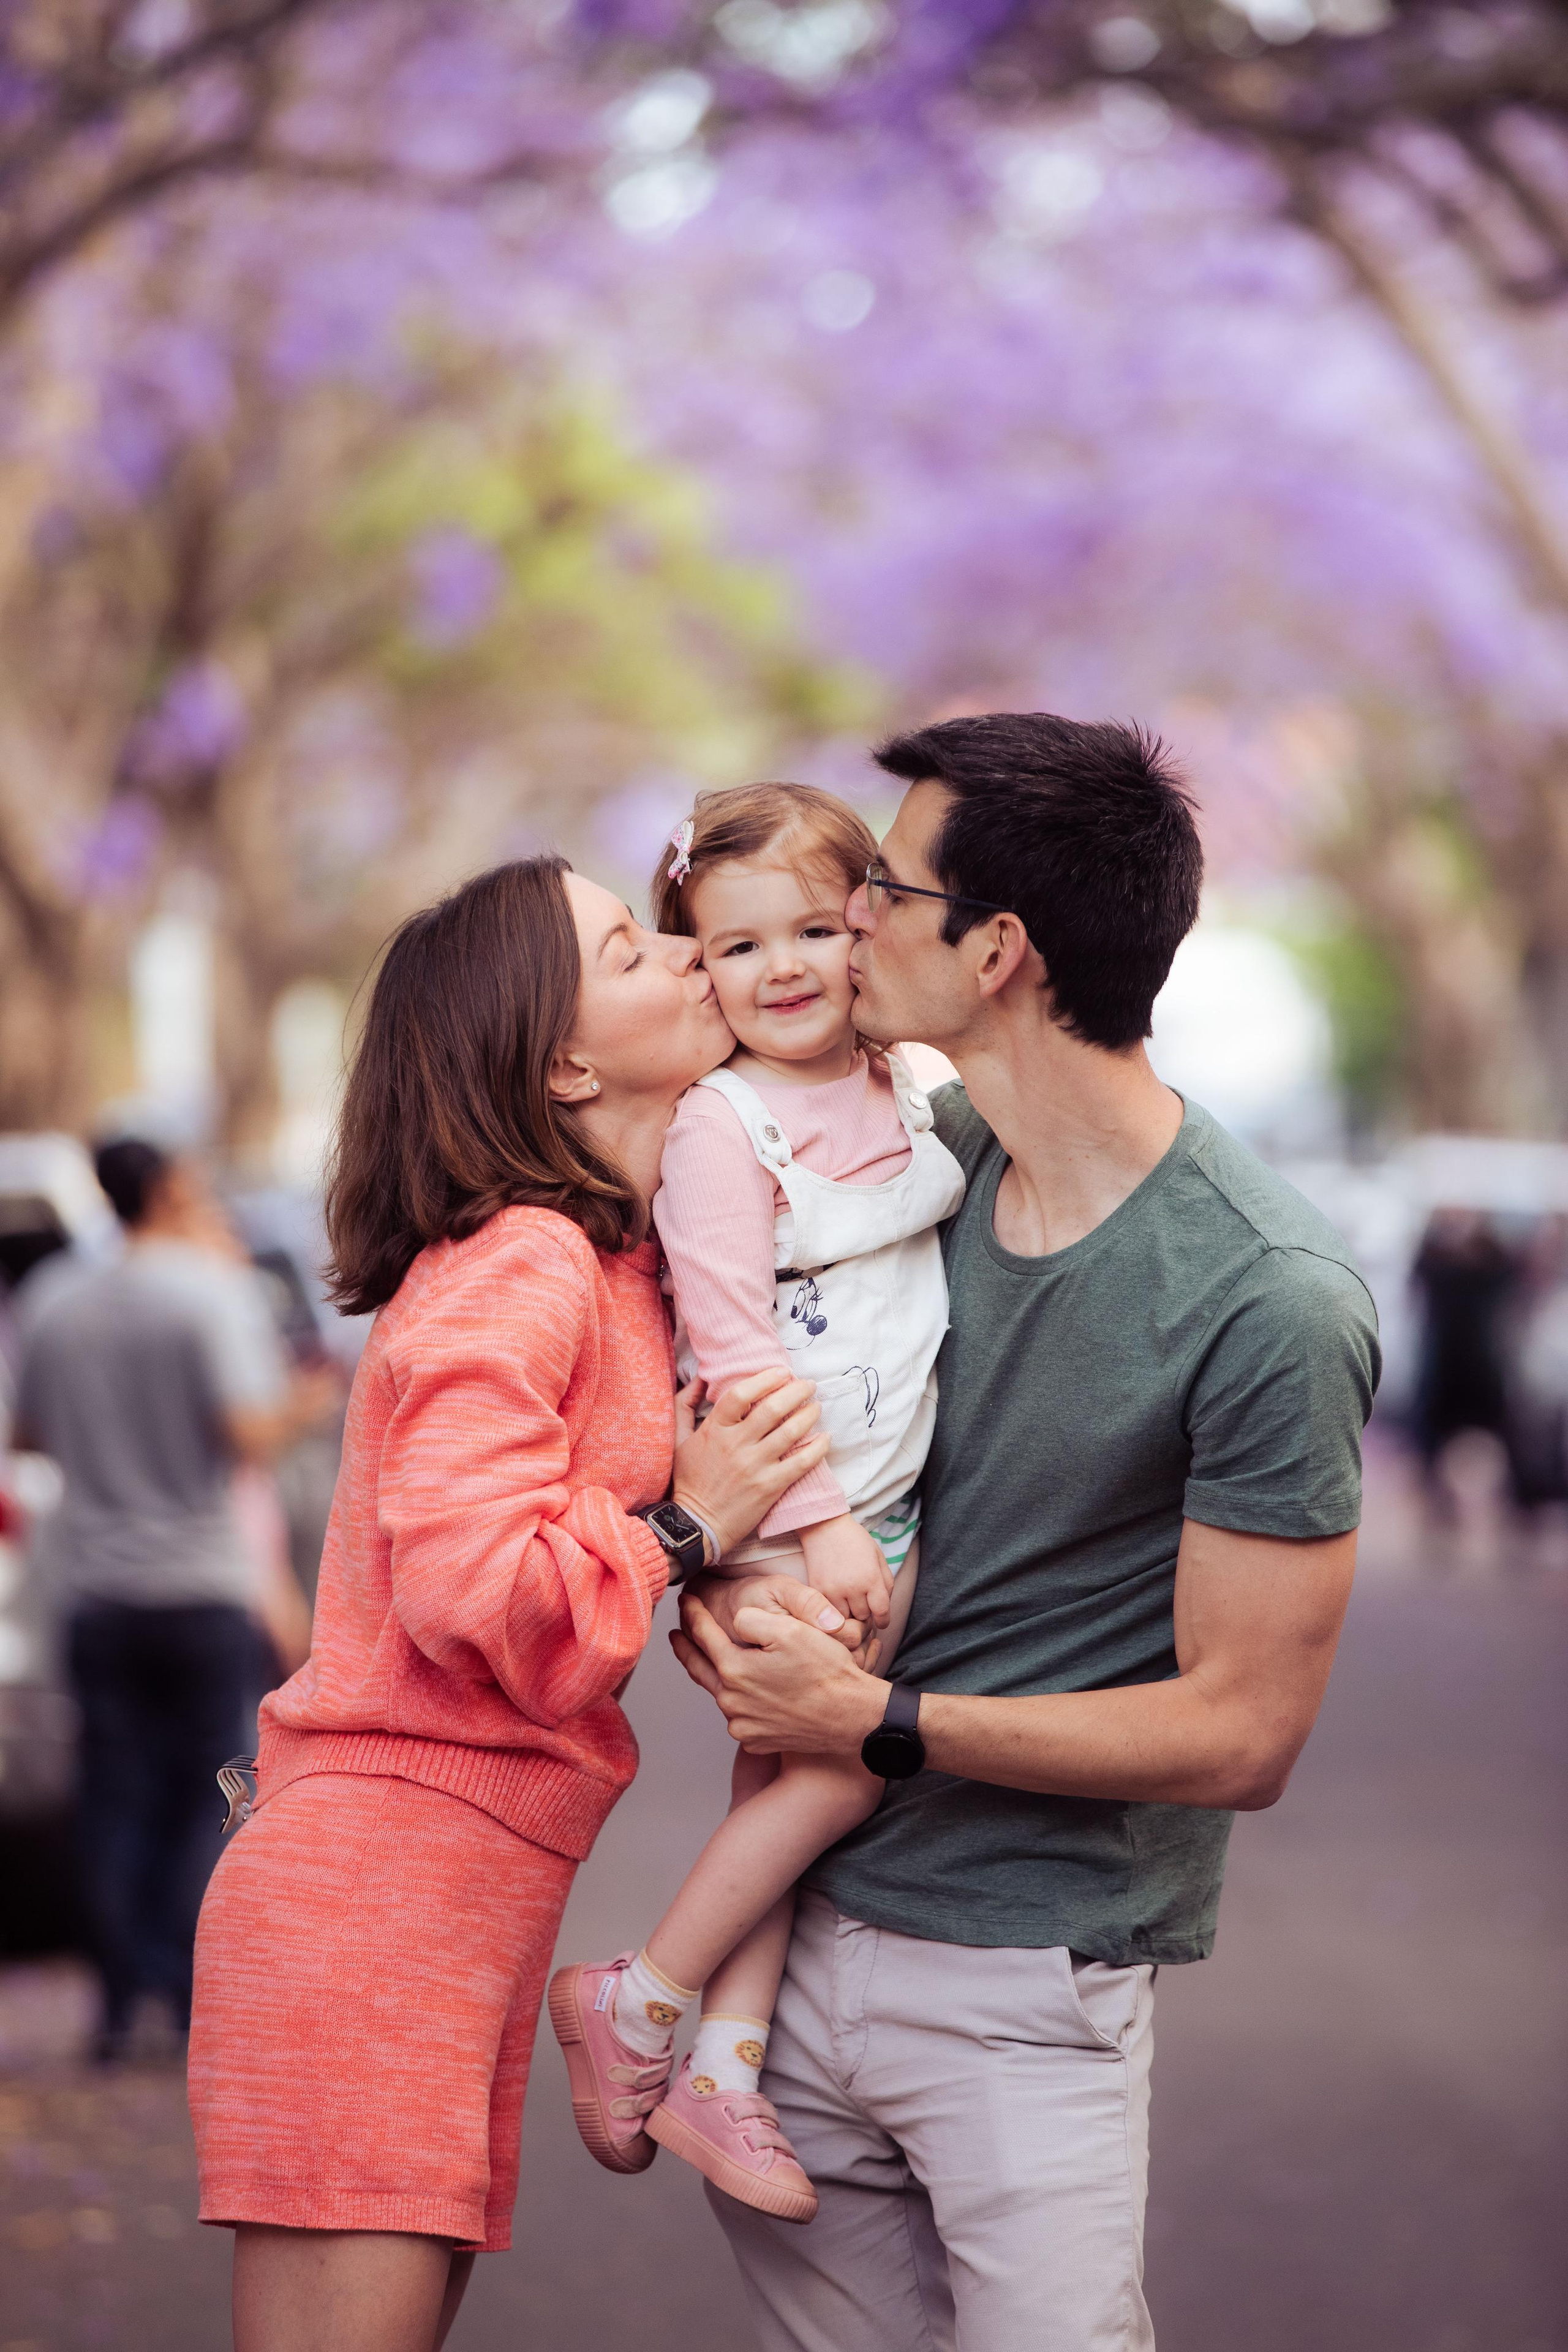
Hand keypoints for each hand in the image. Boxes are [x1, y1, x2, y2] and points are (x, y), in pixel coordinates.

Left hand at [670, 1592, 887, 1756]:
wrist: (851, 1718)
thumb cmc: (825, 1672)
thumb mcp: (789, 1630)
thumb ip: (751, 1619)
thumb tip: (734, 1622)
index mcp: (734, 1670)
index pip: (703, 1635)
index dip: (693, 1614)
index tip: (687, 1601)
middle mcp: (731, 1701)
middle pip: (699, 1667)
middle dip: (686, 1647)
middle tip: (676, 1634)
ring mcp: (742, 1725)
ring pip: (722, 1693)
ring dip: (717, 1676)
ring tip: (715, 1661)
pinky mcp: (756, 1740)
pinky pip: (740, 1715)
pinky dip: (741, 1701)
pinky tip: (752, 1692)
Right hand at [672, 1370, 827, 1560]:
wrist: (696, 1525)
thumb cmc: (688, 1481)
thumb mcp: (678, 1439)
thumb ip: (684, 1404)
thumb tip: (701, 1379)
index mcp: (714, 1430)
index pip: (742, 1393)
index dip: (766, 1378)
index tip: (782, 1372)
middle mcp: (736, 1445)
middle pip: (773, 1408)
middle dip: (796, 1391)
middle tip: (808, 1384)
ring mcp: (755, 1466)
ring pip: (791, 1432)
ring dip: (809, 1414)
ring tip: (817, 1406)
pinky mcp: (770, 1487)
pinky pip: (801, 1462)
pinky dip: (818, 1448)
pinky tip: (826, 1438)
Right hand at [798, 1515, 892, 1630]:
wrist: (825, 1527)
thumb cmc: (855, 1541)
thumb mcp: (879, 1557)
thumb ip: (886, 1583)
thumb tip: (883, 1609)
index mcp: (871, 1577)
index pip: (881, 1611)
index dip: (883, 1620)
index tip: (881, 1622)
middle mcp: (852, 1587)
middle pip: (863, 1617)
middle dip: (866, 1614)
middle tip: (863, 1606)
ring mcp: (832, 1590)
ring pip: (845, 1619)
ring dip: (849, 1614)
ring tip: (849, 1603)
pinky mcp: (817, 1590)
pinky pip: (828, 1612)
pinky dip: (833, 1610)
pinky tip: (836, 1600)